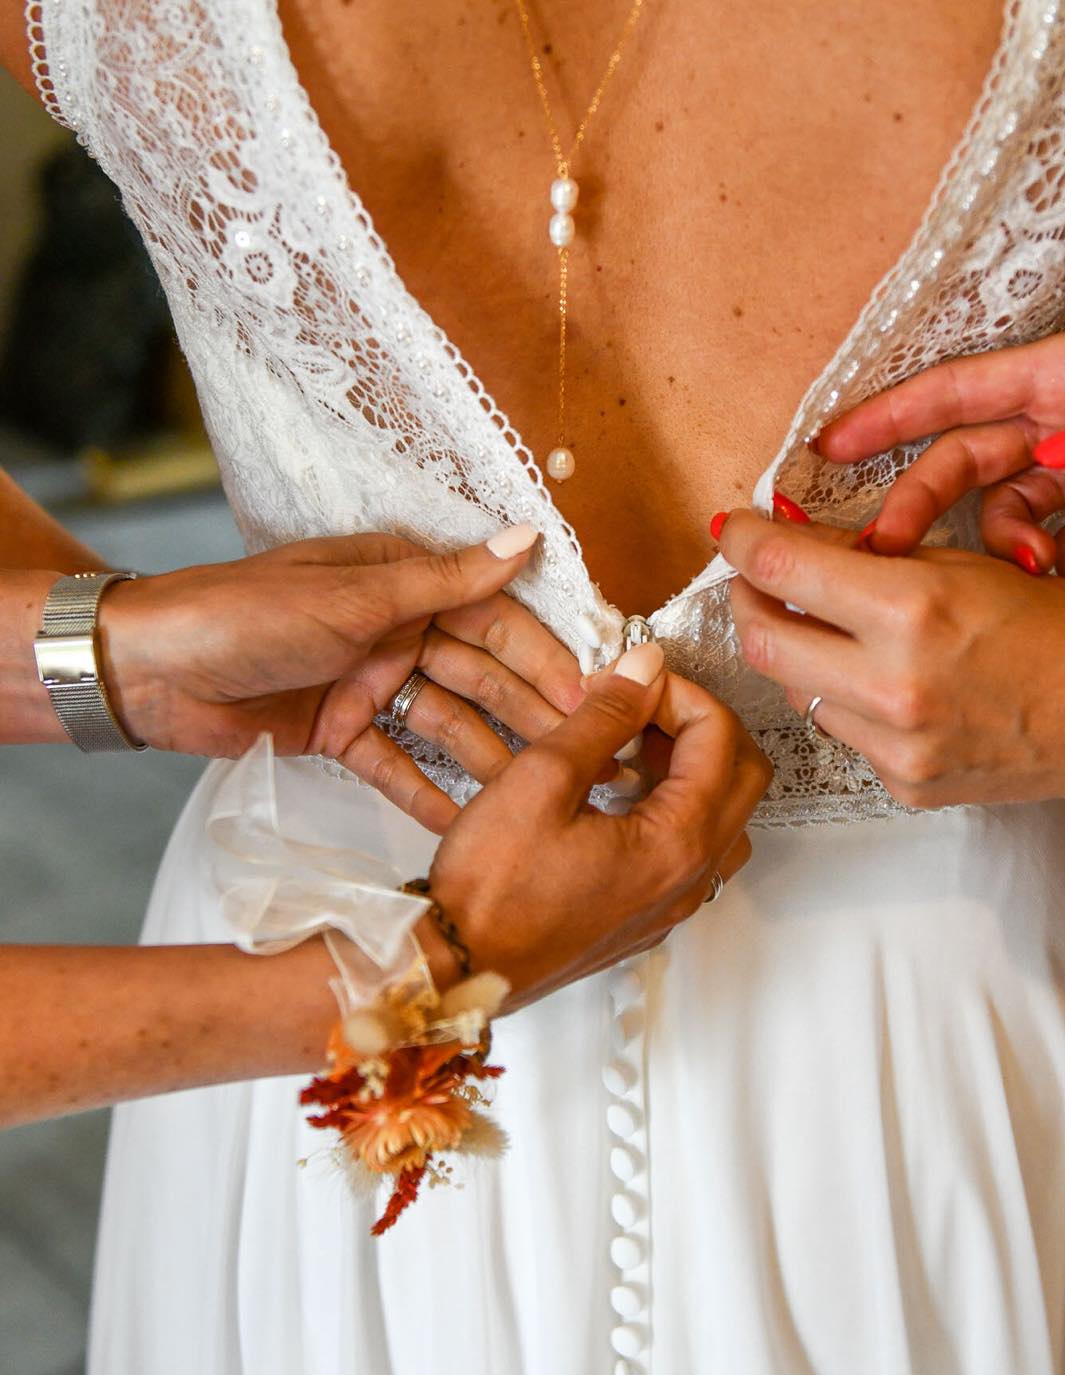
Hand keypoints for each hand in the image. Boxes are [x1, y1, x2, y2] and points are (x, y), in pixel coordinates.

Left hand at [99, 525, 584, 830]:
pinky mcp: (339, 732)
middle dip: (527, 715)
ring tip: (533, 800)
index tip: (591, 697)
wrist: (149, 670)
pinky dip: (427, 791)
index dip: (543, 657)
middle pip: (478, 675)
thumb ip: (445, 581)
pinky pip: (396, 764)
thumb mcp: (354, 597)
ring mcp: (368, 682)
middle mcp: (393, 629)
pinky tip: (469, 821)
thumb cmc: (245, 614)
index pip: (493, 618)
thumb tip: (525, 539)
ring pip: (445, 722)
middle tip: (582, 759)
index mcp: (400, 581)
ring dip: (487, 757)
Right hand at [427, 645, 771, 1005]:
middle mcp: (690, 879)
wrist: (460, 967)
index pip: (720, 738)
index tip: (629, 681)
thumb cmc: (491, 887)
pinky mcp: (647, 919)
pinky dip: (676, 811)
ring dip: (695, 771)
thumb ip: (604, 717)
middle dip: (701, 727)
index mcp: (677, 841)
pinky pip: (693, 855)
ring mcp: (672, 905)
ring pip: (725, 819)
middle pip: (744, 777)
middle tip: (642, 706)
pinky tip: (620, 797)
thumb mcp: (542, 779)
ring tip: (634, 748)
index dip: (678, 693)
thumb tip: (645, 671)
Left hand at [719, 508, 1064, 824]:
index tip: (733, 530)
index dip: (743, 542)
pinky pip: (843, 733)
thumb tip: (796, 540)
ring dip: (803, 656)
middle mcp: (892, 684)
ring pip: (798, 692)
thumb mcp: (965, 566)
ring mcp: (894, 744)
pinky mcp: (901, 783)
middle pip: (762, 643)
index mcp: (912, 610)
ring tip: (841, 634)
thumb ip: (874, 558)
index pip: (782, 570)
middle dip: (748, 603)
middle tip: (756, 581)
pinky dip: (848, 701)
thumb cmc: (1060, 631)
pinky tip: (890, 685)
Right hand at [816, 311, 1064, 588]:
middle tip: (889, 554)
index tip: (823, 449)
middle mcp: (1063, 424)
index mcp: (1064, 374)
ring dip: (1014, 555)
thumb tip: (1064, 449)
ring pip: (1011, 525)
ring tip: (1048, 574)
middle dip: (920, 511)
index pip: (954, 393)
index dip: (885, 418)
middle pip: (963, 469)